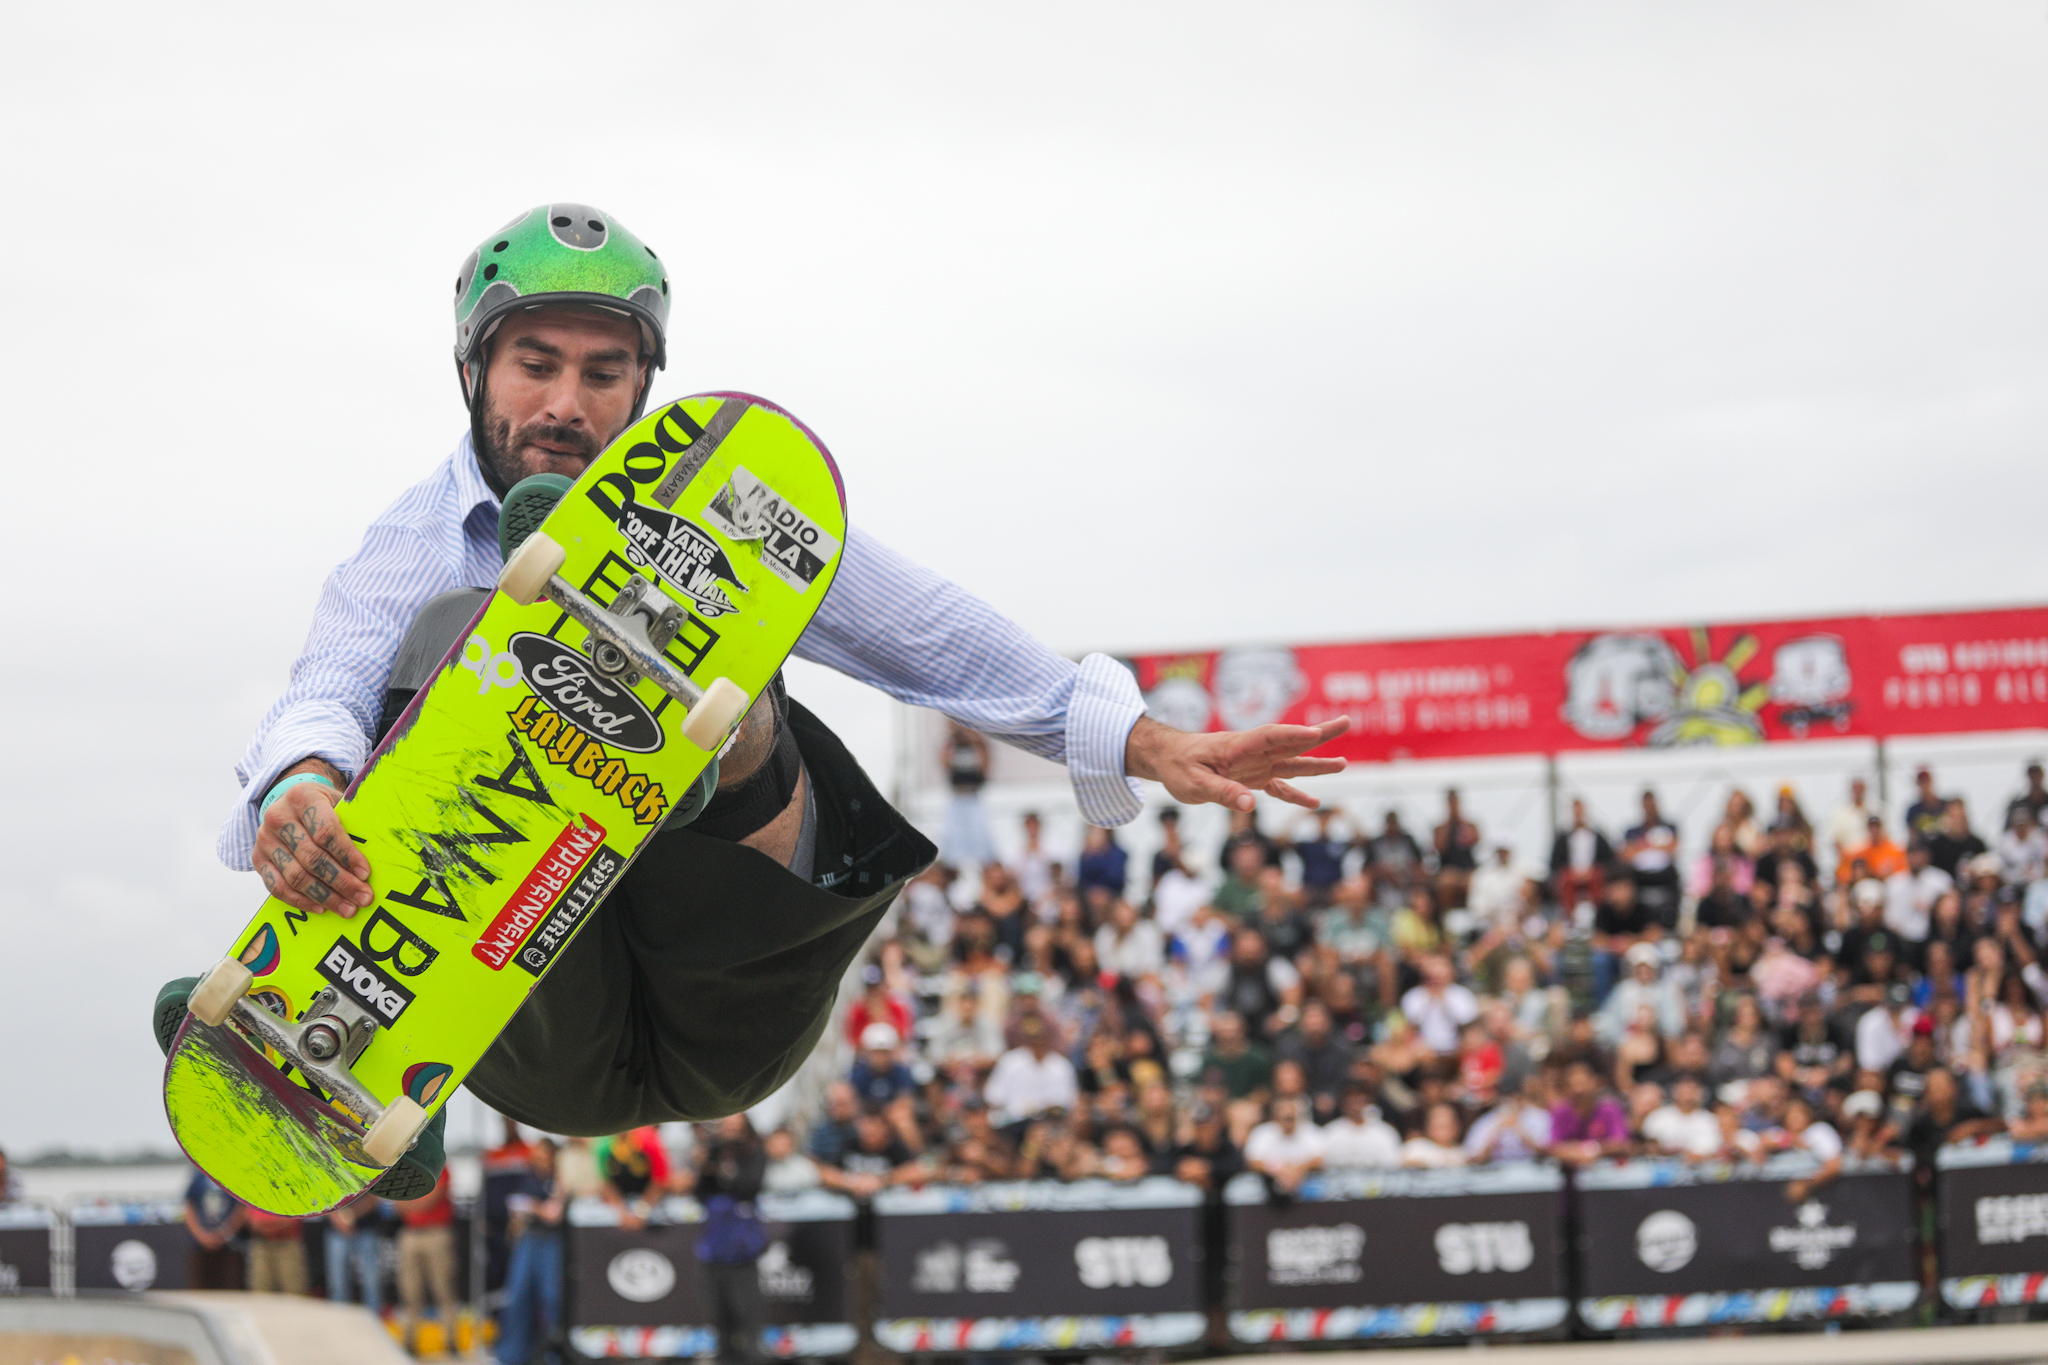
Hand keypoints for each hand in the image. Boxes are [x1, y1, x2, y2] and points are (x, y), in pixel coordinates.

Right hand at [254, 760, 372, 914]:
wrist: (290, 801)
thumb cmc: (322, 805)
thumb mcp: (338, 802)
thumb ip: (353, 822)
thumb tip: (378, 853)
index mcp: (302, 797)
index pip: (326, 831)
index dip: (347, 855)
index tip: (365, 874)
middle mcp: (278, 817)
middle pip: (312, 857)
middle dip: (341, 882)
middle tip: (363, 897)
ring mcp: (264, 839)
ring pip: (295, 876)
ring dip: (324, 896)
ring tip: (347, 908)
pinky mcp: (258, 859)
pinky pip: (277, 886)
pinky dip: (300, 900)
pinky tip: (321, 908)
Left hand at [1124, 716, 1347, 811]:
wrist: (1168, 759)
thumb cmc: (1178, 767)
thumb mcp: (1194, 784)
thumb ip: (1223, 793)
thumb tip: (1250, 805)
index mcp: (1237, 746)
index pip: (1269, 737)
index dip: (1292, 735)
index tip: (1315, 733)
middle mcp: (1252, 753)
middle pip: (1290, 742)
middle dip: (1318, 734)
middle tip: (1346, 722)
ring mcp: (1255, 764)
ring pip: (1291, 762)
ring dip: (1316, 763)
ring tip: (1343, 763)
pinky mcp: (1252, 778)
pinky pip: (1278, 785)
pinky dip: (1295, 794)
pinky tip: (1314, 803)